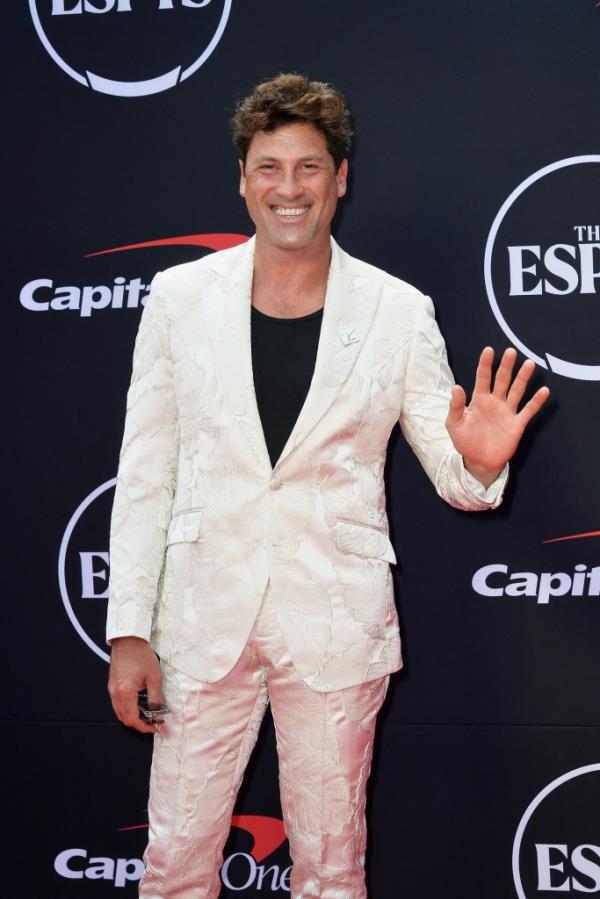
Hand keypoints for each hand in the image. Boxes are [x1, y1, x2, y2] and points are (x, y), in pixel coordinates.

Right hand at [108, 636, 163, 733]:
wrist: (128, 640)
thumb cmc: (141, 655)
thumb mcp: (154, 677)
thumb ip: (156, 697)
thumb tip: (159, 712)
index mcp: (125, 693)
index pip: (133, 719)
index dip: (144, 727)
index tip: (155, 727)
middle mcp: (115, 694)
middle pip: (124, 719)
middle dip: (139, 724)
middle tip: (152, 723)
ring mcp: (112, 690)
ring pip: (120, 712)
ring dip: (132, 717)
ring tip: (147, 714)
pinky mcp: (112, 685)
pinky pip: (117, 704)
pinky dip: (127, 709)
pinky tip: (138, 704)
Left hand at [446, 346, 549, 487]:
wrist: (479, 462)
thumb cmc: (465, 442)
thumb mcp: (454, 424)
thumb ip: (455, 406)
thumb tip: (456, 387)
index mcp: (479, 400)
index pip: (482, 378)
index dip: (485, 364)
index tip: (489, 350)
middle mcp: (495, 402)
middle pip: (502, 380)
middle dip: (506, 366)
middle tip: (511, 352)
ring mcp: (507, 412)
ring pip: (517, 391)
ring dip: (523, 378)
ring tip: (529, 364)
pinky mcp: (517, 424)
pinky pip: (528, 411)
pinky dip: (536, 402)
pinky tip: (544, 390)